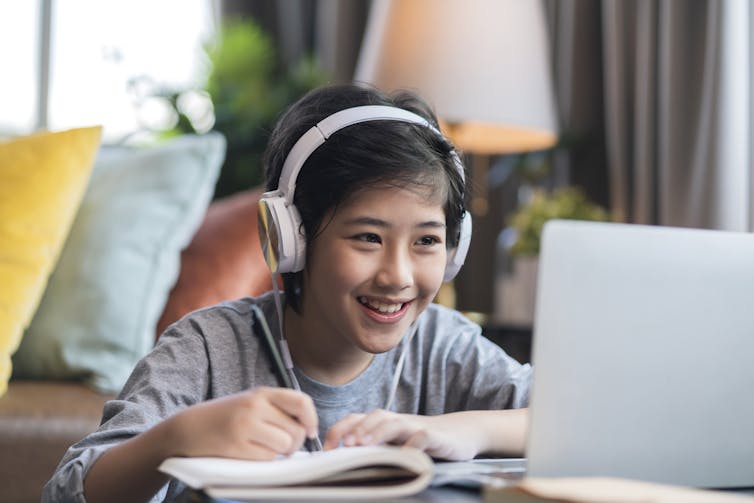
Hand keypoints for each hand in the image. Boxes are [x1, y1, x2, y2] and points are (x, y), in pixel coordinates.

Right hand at [169, 387, 317, 459]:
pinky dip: (266, 459)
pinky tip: (254, 453)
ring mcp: (245, 426)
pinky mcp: (236, 446)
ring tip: (269, 448)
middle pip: (296, 430)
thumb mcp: (251, 402)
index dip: (312, 418)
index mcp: (261, 393)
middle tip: (286, 446)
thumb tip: (308, 427)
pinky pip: (267, 458)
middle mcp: (255, 406)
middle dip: (296, 443)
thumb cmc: (227, 417)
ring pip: (284, 445)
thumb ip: (276, 408)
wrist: (190, 427)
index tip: (310, 430)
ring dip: (281, 452)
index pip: (301, 401)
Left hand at [323, 409, 481, 460]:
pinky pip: (422, 437)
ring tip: (364, 443)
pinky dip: (413, 444)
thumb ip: (372, 448)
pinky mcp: (434, 437)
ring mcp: (415, 426)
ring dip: (377, 431)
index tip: (327, 449)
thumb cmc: (420, 442)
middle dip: (356, 429)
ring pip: (394, 423)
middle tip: (343, 444)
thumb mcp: (393, 444)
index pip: (356, 419)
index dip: (340, 430)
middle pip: (373, 417)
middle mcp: (397, 421)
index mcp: (383, 423)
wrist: (459, 434)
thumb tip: (339, 462)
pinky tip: (404, 455)